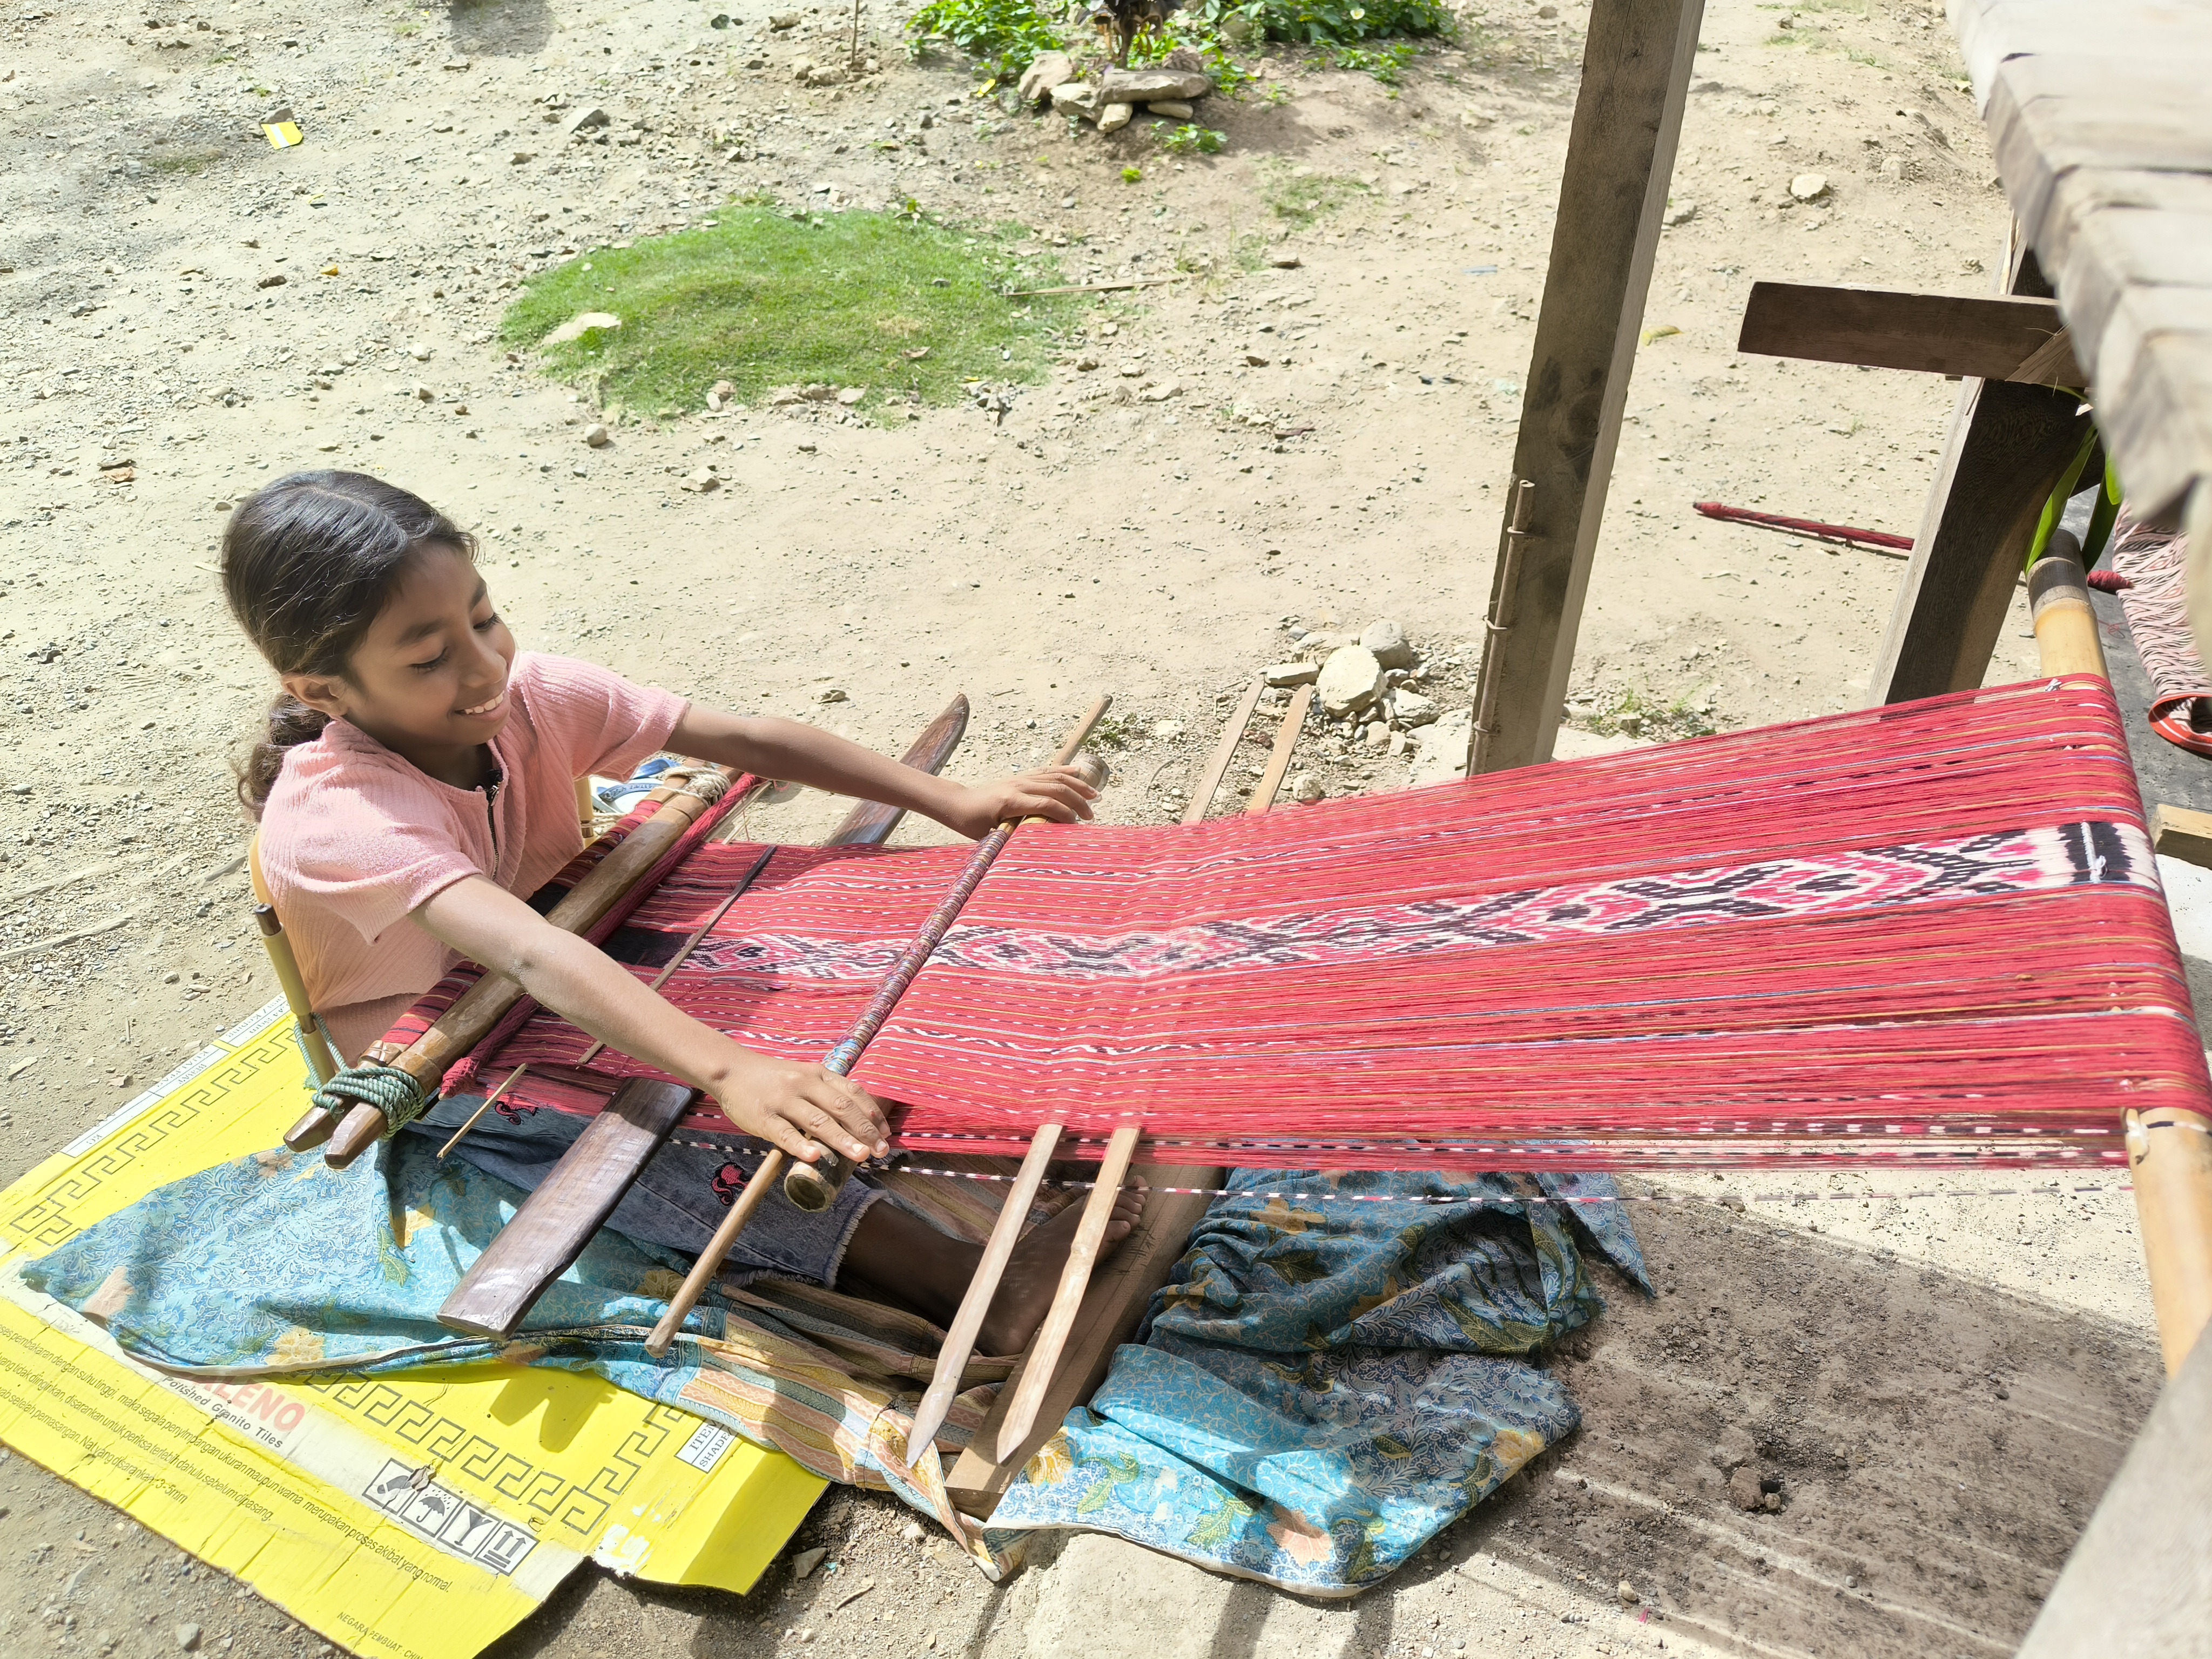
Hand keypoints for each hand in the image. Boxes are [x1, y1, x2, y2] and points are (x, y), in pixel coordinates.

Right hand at [708, 1048, 889, 1163]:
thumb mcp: (804, 1076)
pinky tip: (815, 1156)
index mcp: (818, 1074)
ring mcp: (783, 1100)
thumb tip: (859, 1119)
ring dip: (842, 1139)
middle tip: (881, 1151)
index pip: (852, 1093)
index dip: (872, 1114)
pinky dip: (800, 1145)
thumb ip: (828, 1093)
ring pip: (817, 1121)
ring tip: (861, 1156)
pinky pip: (784, 1133)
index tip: (886, 1134)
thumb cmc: (774, 1079)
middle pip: (841, 1108)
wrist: (732, 1070)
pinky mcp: (762, 1117)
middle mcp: (804, 1084)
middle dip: (865, 1130)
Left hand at [940, 766, 1097, 838]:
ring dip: (1077, 785)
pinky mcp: (1021, 776)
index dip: (1065, 814)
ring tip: (1095, 796)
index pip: (1047, 804)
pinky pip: (1047, 771)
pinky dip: (1065, 771)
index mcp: (1011, 801)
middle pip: (1056, 788)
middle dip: (1077, 801)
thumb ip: (1012, 840)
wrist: (959, 803)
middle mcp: (1018, 785)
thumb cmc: (972, 823)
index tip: (1076, 827)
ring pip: (1055, 777)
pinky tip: (1079, 772)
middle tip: (1090, 817)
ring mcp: (1020, 778)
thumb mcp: (990, 837)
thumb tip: (1036, 849)